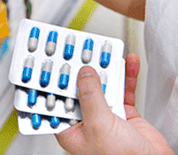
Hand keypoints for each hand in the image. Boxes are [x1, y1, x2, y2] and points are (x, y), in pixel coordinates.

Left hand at [56, 53, 173, 154]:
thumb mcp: (98, 124)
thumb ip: (90, 96)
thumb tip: (84, 74)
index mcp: (70, 128)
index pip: (57, 99)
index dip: (53, 80)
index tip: (50, 60)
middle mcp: (85, 120)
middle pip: (79, 87)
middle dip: (80, 68)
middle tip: (78, 48)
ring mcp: (105, 115)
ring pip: (102, 85)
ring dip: (104, 67)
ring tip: (103, 49)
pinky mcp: (124, 113)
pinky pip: (124, 89)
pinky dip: (126, 74)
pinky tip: (127, 61)